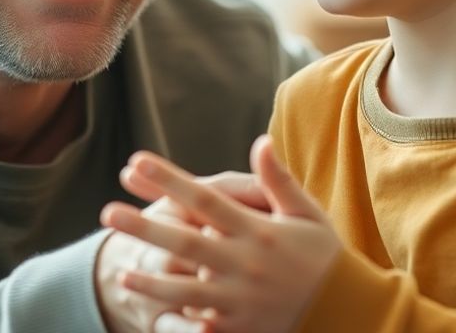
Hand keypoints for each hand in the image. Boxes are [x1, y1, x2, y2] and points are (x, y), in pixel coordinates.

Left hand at [100, 136, 340, 332]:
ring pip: (186, 289)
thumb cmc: (325, 256)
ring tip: (120, 272)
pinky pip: (203, 319)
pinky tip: (153, 307)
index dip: (169, 180)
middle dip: (146, 228)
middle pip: (186, 243)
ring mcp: (241, 299)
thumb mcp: (307, 214)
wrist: (348, 312)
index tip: (136, 163)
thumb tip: (259, 141)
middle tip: (108, 212)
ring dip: (151, 282)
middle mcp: (246, 263)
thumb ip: (278, 181)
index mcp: (259, 231)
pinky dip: (177, 313)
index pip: (205, 200)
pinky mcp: (241, 327)